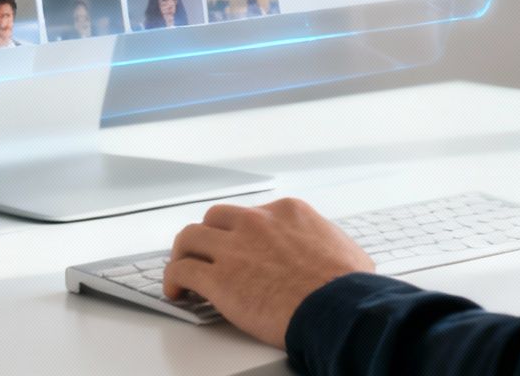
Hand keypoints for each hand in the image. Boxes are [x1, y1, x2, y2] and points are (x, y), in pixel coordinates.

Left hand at [163, 197, 374, 347]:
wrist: (336, 307)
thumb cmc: (346, 286)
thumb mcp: (344, 248)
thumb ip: (326, 243)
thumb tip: (332, 254)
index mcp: (286, 212)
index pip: (251, 214)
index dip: (242, 233)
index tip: (239, 248)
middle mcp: (257, 222)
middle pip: (215, 218)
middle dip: (209, 236)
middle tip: (207, 254)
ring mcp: (234, 248)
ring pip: (189, 237)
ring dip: (184, 253)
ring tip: (183, 270)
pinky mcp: (218, 278)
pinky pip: (181, 270)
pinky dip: (173, 280)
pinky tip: (177, 292)